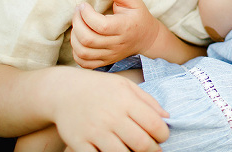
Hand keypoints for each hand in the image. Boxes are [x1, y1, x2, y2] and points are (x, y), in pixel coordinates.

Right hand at [52, 68, 168, 151]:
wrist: (64, 91)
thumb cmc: (100, 88)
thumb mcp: (126, 86)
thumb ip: (148, 101)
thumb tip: (167, 118)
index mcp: (126, 101)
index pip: (154, 124)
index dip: (163, 135)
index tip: (162, 137)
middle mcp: (111, 117)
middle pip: (141, 143)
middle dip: (152, 150)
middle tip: (153, 149)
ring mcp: (94, 131)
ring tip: (136, 151)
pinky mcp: (79, 143)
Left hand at [71, 0, 160, 67]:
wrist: (147, 38)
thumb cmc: (138, 16)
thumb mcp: (133, 0)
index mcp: (125, 27)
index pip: (100, 25)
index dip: (86, 14)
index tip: (83, 5)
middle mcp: (117, 44)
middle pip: (88, 39)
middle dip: (77, 23)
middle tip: (77, 12)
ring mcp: (111, 55)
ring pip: (84, 52)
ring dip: (74, 38)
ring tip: (78, 25)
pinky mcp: (105, 61)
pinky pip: (85, 63)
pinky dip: (76, 52)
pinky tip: (79, 39)